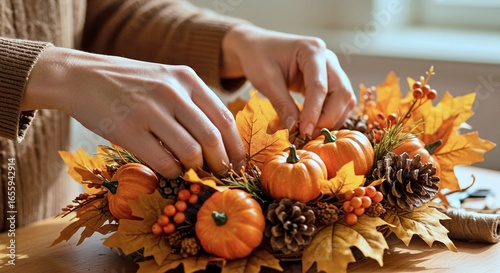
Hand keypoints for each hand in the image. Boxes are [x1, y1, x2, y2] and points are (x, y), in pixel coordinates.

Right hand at [22, 47, 244, 177]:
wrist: (81, 76)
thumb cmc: (130, 82)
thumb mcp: (167, 79)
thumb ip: (193, 102)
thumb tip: (220, 141)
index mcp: (187, 79)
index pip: (224, 118)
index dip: (235, 146)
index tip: (237, 163)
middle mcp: (172, 92)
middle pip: (212, 138)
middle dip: (220, 163)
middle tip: (220, 174)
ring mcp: (149, 110)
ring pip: (190, 152)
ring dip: (196, 169)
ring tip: (192, 170)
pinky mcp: (128, 130)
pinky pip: (163, 162)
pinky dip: (172, 172)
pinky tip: (170, 170)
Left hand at [222, 25, 355, 137]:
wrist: (257, 47)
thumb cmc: (259, 58)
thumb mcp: (265, 81)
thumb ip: (282, 104)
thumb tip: (294, 129)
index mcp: (312, 50)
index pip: (319, 86)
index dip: (314, 112)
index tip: (304, 132)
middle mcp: (328, 58)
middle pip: (342, 92)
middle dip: (328, 117)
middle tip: (308, 134)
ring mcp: (331, 69)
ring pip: (344, 99)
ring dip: (330, 119)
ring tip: (307, 131)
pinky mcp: (329, 80)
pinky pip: (337, 102)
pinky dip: (327, 116)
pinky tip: (311, 125)